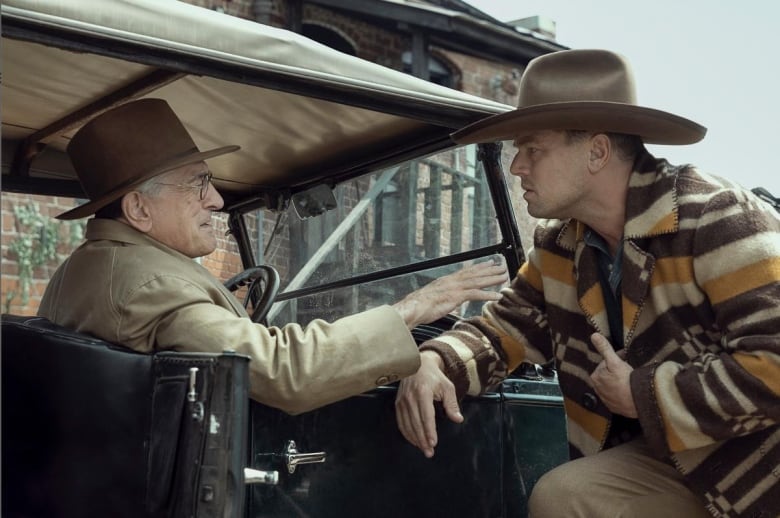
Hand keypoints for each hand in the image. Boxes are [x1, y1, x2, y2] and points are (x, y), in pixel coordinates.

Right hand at [392, 260, 506, 328]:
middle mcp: (452, 281)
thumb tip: (448, 300)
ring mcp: (454, 288)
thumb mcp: (433, 298)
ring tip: (505, 277)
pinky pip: (475, 294)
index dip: (479, 266)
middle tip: (503, 266)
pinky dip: (488, 294)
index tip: (490, 263)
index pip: (466, 271)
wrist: (412, 308)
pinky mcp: (455, 297)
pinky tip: (497, 296)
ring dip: (493, 279)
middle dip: (490, 270)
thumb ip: (443, 296)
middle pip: (475, 273)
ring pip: (478, 281)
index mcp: (447, 280)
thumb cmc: (419, 306)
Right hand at [395, 351, 462, 457]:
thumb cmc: (435, 377)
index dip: (429, 431)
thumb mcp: (447, 387)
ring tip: (423, 449)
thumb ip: (452, 404)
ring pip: (407, 425)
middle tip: (429, 452)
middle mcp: (410, 397)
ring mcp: (402, 401)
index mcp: (423, 392)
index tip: (433, 443)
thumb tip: (458, 419)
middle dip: (423, 440)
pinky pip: (401, 422)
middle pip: (416, 423)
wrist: (418, 365)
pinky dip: (407, 433)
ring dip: (415, 439)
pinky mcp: (398, 404)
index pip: (426, 416)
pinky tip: (413, 440)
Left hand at [589, 332, 637, 417]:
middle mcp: (597, 389)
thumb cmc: (626, 381)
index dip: (616, 359)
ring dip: (619, 381)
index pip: (605, 363)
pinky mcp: (614, 407)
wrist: (639, 401)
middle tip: (629, 368)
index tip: (625, 357)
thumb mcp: (615, 362)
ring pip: (612, 385)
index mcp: (595, 377)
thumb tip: (594, 336)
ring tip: (630, 380)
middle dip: (617, 370)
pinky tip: (629, 390)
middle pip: (608, 374)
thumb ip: (605, 348)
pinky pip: (617, 396)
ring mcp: (605, 399)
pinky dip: (622, 392)